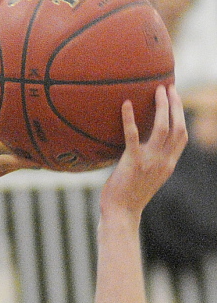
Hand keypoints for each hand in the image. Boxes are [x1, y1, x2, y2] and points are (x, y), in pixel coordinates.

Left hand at [101, 84, 187, 220]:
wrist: (121, 216)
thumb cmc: (127, 199)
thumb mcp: (146, 180)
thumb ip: (149, 164)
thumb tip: (140, 148)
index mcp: (168, 165)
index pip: (182, 137)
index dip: (181, 116)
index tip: (176, 101)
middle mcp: (163, 162)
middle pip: (178, 126)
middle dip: (176, 104)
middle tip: (169, 87)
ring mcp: (150, 162)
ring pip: (162, 127)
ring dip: (162, 106)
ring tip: (156, 90)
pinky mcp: (133, 163)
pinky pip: (132, 135)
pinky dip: (129, 119)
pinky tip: (126, 104)